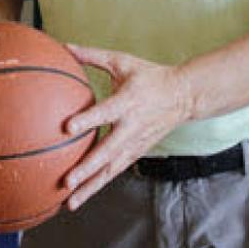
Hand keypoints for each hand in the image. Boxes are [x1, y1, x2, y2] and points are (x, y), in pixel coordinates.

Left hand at [60, 45, 193, 209]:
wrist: (184, 97)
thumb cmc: (149, 76)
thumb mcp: (122, 61)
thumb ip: (92, 55)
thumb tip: (64, 45)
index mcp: (127, 102)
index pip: (105, 113)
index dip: (87, 120)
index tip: (68, 128)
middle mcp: (131, 127)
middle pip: (107, 152)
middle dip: (87, 168)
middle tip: (67, 181)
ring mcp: (135, 144)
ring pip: (111, 170)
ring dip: (90, 186)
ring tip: (69, 202)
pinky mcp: (136, 153)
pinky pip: (115, 172)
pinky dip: (98, 185)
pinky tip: (81, 197)